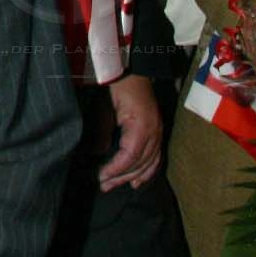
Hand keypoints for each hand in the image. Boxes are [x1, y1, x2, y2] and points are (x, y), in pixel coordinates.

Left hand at [99, 72, 163, 191]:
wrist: (133, 70)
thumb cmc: (117, 87)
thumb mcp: (104, 109)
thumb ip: (101, 133)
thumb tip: (97, 155)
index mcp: (141, 127)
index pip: (130, 157)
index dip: (115, 169)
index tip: (100, 177)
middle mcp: (154, 133)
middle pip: (140, 163)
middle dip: (121, 177)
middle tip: (104, 186)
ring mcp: (159, 132)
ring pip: (149, 162)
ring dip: (133, 176)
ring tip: (117, 186)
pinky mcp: (158, 131)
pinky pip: (156, 157)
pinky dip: (148, 170)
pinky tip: (139, 181)